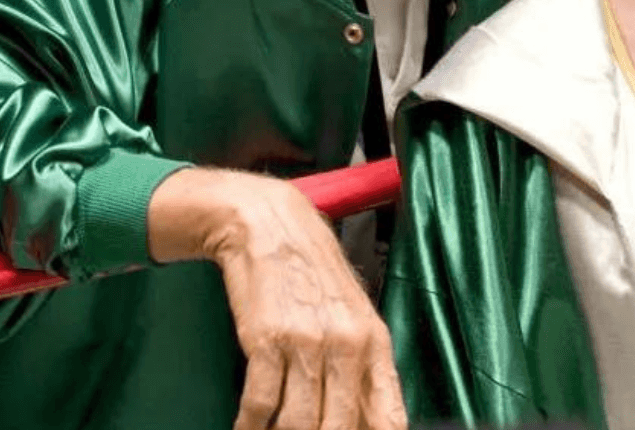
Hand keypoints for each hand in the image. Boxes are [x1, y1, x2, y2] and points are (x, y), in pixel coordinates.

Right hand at [149, 168, 406, 429]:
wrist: (271, 225)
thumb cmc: (311, 273)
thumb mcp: (352, 316)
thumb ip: (362, 370)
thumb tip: (370, 423)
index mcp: (374, 342)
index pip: (388, 417)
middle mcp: (346, 344)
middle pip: (339, 428)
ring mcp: (307, 342)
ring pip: (298, 424)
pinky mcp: (267, 339)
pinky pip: (259, 404)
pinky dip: (249, 426)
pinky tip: (246, 429)